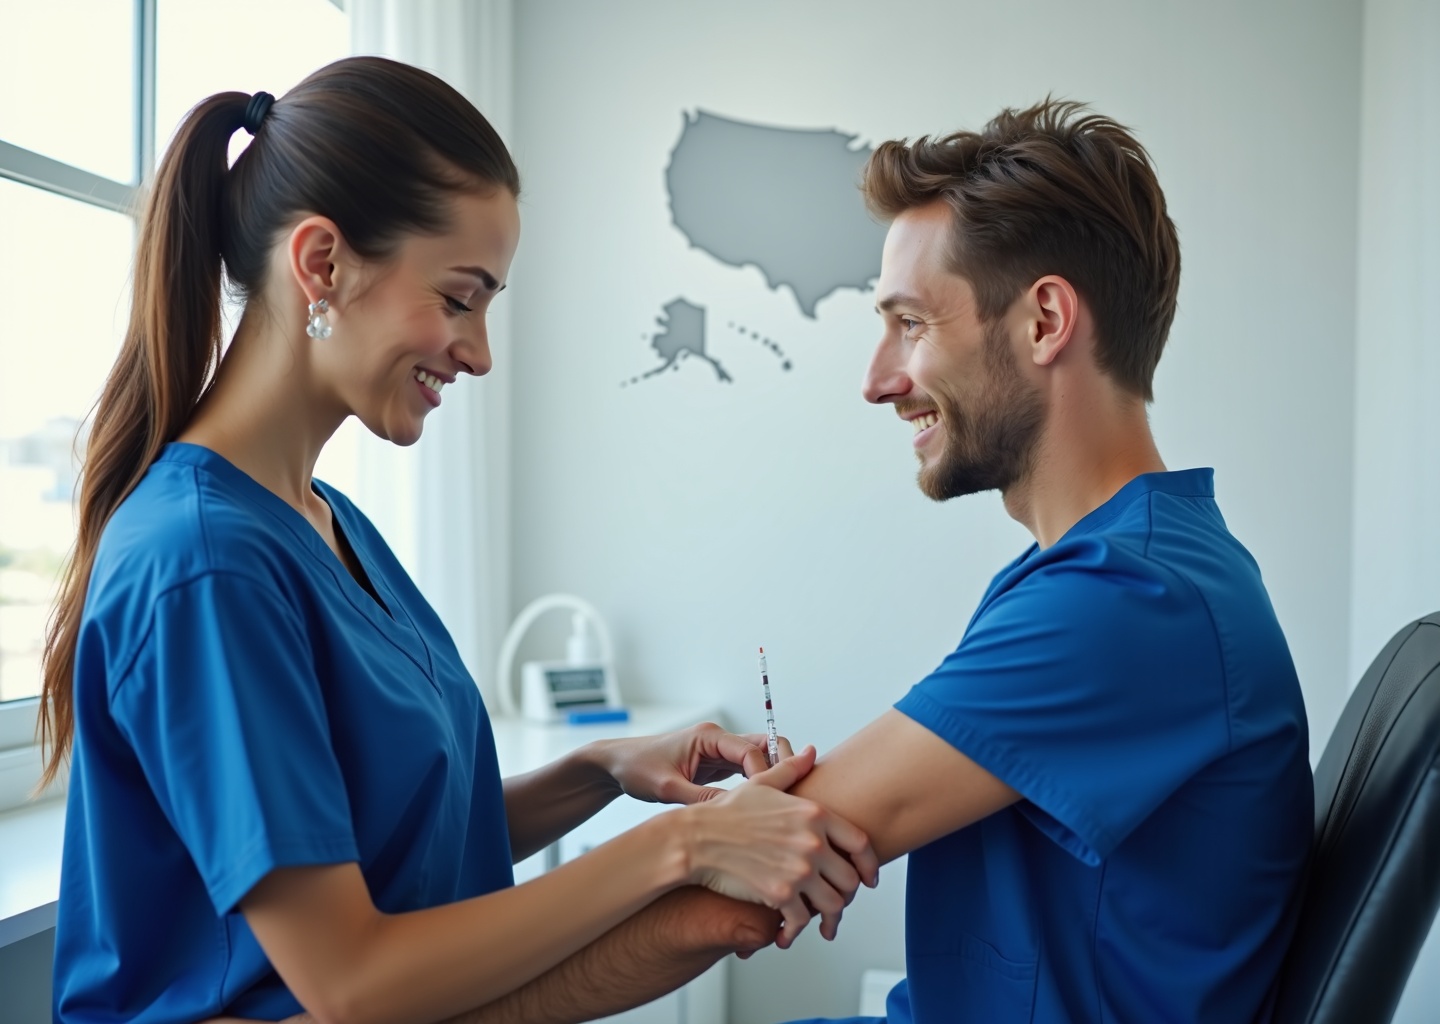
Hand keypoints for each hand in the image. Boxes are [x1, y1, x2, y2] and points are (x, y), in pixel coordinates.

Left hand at [590, 722, 781, 804]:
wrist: (617, 764)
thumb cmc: (637, 769)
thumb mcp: (667, 788)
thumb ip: (701, 800)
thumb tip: (734, 814)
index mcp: (708, 736)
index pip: (750, 750)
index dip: (764, 775)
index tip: (768, 800)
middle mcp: (717, 739)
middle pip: (764, 746)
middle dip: (780, 768)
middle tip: (789, 798)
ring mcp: (718, 751)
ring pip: (758, 759)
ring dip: (770, 778)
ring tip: (779, 806)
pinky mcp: (715, 765)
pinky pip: (746, 771)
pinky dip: (758, 785)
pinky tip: (762, 806)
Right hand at [680, 746, 878, 948]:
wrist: (695, 839)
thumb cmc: (725, 812)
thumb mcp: (762, 784)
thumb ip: (791, 770)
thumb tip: (811, 753)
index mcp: (814, 814)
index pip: (861, 844)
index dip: (870, 865)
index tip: (868, 877)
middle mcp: (812, 842)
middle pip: (851, 879)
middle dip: (848, 896)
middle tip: (838, 903)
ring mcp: (798, 869)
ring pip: (833, 904)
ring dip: (829, 918)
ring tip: (821, 924)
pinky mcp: (780, 893)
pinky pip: (802, 920)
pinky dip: (797, 931)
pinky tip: (788, 933)